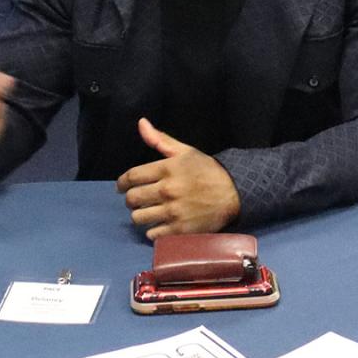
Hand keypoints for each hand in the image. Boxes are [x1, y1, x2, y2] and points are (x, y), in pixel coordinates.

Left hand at [116, 118, 241, 239]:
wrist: (235, 193)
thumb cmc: (207, 171)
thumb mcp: (185, 151)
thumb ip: (160, 140)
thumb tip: (141, 123)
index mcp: (167, 169)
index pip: (131, 177)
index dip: (122, 183)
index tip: (122, 187)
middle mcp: (168, 190)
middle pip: (132, 199)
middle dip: (131, 199)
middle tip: (138, 200)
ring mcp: (173, 211)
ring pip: (138, 218)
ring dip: (141, 215)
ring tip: (149, 212)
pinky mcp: (180, 229)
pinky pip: (152, 234)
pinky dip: (153, 231)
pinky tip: (160, 224)